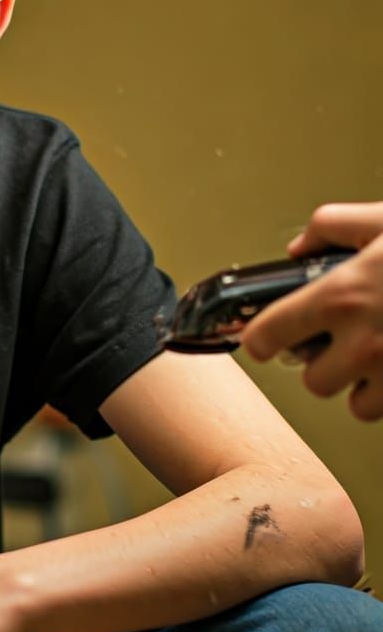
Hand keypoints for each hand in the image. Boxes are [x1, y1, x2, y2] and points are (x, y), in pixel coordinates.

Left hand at [241, 202, 382, 419]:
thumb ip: (331, 226)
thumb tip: (298, 249)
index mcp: (342, 296)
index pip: (268, 337)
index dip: (261, 338)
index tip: (264, 338)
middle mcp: (366, 341)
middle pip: (312, 381)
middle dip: (321, 364)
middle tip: (340, 341)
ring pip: (356, 404)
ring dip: (361, 385)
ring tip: (380, 355)